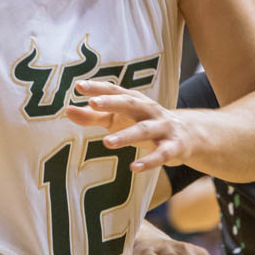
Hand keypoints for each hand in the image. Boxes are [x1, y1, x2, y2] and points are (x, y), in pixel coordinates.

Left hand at [64, 80, 194, 172]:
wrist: (187, 135)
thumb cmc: (144, 123)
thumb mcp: (119, 118)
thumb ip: (94, 116)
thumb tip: (67, 110)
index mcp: (134, 100)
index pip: (115, 90)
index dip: (97, 88)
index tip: (78, 86)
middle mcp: (149, 110)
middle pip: (130, 103)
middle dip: (112, 102)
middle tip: (92, 104)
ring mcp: (162, 127)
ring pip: (144, 130)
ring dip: (127, 136)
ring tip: (107, 143)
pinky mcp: (173, 147)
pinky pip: (161, 154)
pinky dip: (149, 161)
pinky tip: (134, 168)